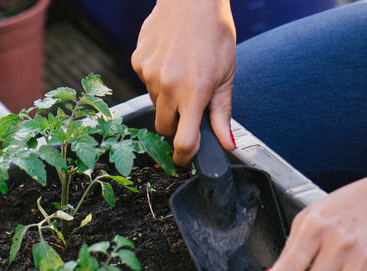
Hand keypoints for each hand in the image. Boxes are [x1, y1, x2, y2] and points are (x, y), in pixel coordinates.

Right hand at [132, 0, 236, 165]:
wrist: (191, 0)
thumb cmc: (214, 34)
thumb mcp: (226, 76)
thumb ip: (222, 114)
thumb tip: (228, 144)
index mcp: (194, 93)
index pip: (183, 141)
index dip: (184, 156)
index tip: (185, 158)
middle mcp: (168, 86)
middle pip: (164, 127)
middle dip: (175, 125)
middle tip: (189, 108)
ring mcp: (149, 74)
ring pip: (155, 104)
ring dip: (167, 99)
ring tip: (183, 74)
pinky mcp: (138, 62)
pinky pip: (145, 83)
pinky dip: (157, 79)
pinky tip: (170, 61)